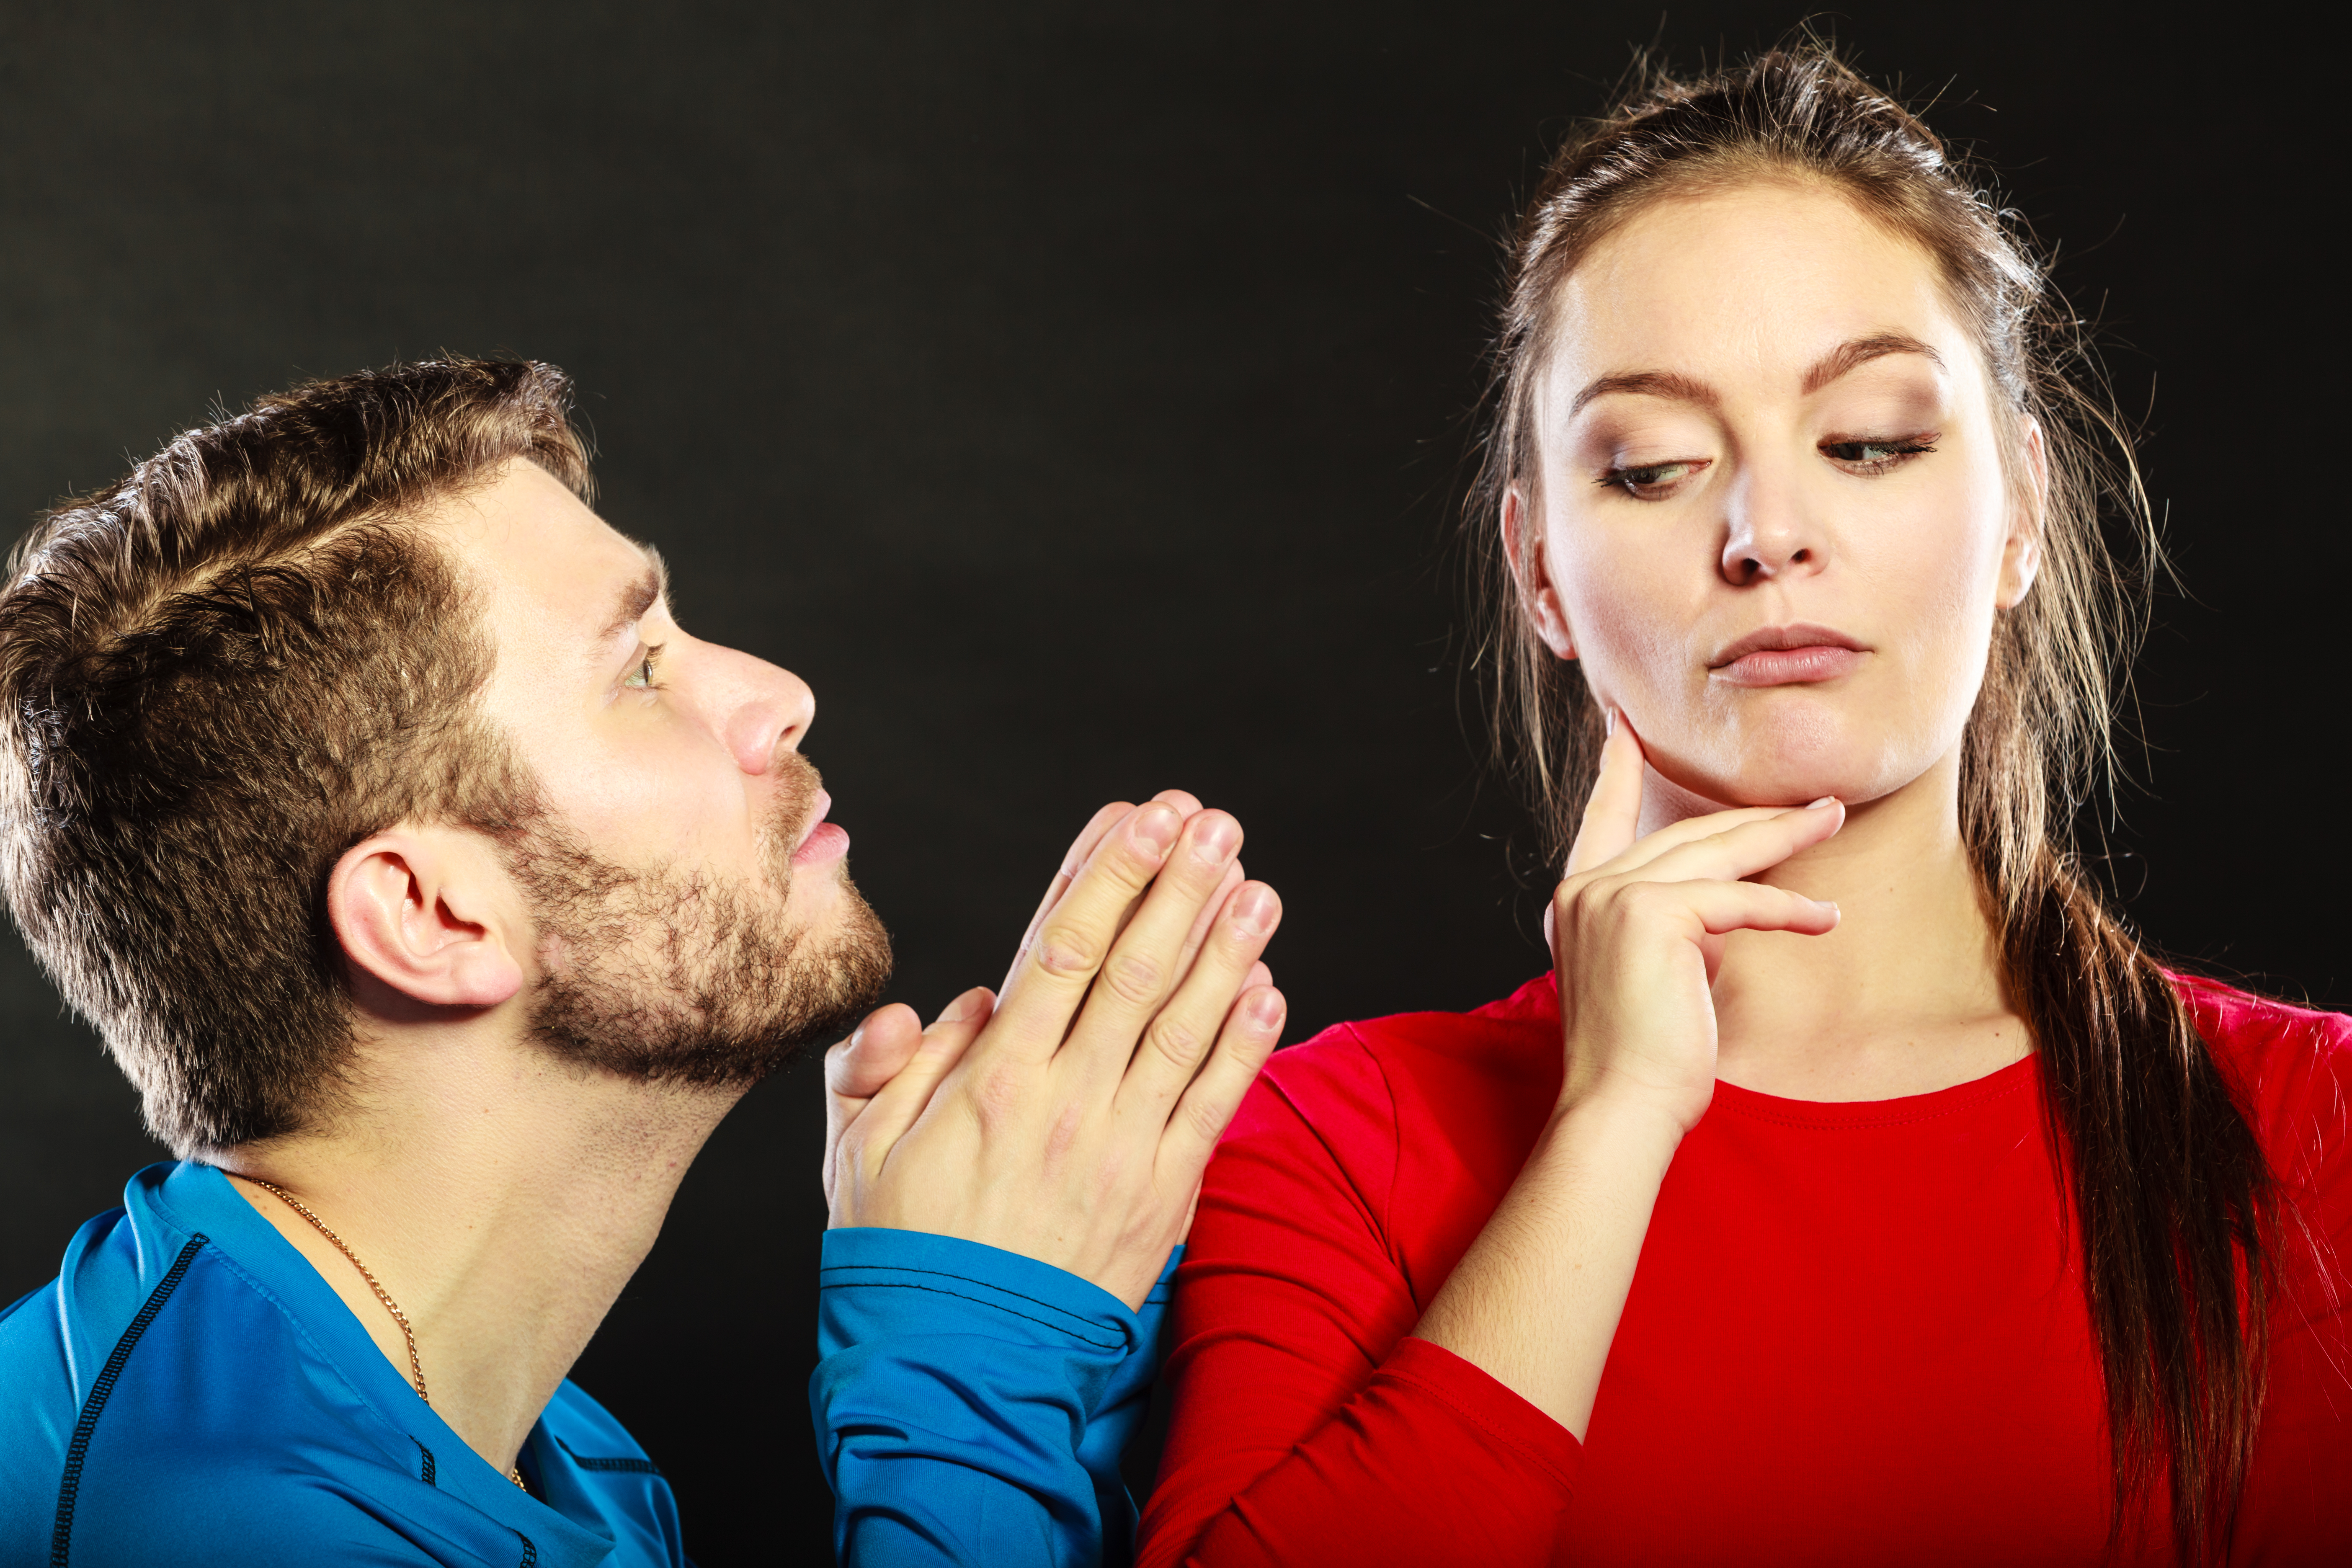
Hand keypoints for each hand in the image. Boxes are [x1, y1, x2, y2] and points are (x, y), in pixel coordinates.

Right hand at [823, 795, 1284, 1308]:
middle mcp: (1065, 1100)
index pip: (1059, 949)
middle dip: (1176, 886)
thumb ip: (889, 1067)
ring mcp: (1120, 1146)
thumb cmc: (904, 1251)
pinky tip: (1270, 987)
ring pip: (1183, 1027)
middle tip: (1213, 823)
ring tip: (1254, 884)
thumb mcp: (860, 1150)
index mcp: (993, 1078)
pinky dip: (1245, 1045)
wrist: (958, 1365)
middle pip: (1133, 969)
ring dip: (1224, 948)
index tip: (1138, 815)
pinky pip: (1212, 1106)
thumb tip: (946, 1005)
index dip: (1105, 874)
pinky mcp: (1162, 1195)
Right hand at [1548, 714, 1843, 1135]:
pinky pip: (1738, 899)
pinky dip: (1788, 909)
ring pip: (1715, 852)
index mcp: (1574, 902)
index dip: (1615, 772)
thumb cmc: (1640, 1060)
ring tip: (1831, 819)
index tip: (1624, 727)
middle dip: (1753, 816)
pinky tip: (1825, 917)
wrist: (1620, 1106)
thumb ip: (1668, 930)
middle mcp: (1584, 890)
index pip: (1600, 821)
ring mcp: (1612, 897)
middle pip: (1682, 834)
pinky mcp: (1653, 915)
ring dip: (1783, 836)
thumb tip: (1718, 912)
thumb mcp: (1646, 976)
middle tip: (1809, 801)